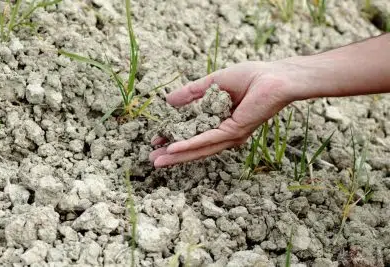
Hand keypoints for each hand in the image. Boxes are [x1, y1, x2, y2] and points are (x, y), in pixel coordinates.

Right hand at [149, 60, 305, 166]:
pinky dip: (190, 145)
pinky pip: (208, 139)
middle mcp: (225, 133)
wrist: (274, 77)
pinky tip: (173, 149)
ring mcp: (230, 135)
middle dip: (173, 154)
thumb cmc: (250, 77)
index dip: (174, 137)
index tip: (157, 140)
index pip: (193, 134)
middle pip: (195, 147)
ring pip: (199, 148)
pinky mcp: (234, 131)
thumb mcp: (212, 83)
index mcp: (220, 122)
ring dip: (177, 155)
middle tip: (152, 160)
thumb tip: (168, 100)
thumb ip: (191, 93)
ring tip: (157, 161)